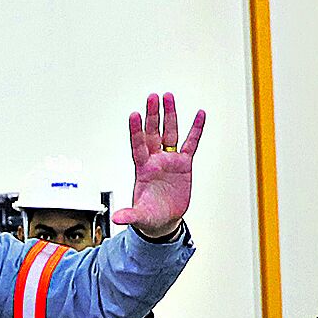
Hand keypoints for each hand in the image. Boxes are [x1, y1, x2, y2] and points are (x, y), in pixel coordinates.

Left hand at [116, 92, 206, 239]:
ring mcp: (169, 160)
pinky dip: (195, 129)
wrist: (163, 220)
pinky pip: (191, 143)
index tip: (134, 115)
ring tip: (168, 97)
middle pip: (153, 133)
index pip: (138, 146)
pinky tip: (199, 115)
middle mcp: (155, 160)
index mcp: (142, 169)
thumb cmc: (149, 215)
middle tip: (152, 97)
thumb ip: (129, 215)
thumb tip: (118, 218)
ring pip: (169, 133)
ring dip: (169, 115)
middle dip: (152, 115)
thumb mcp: (139, 216)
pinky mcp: (184, 164)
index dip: (136, 131)